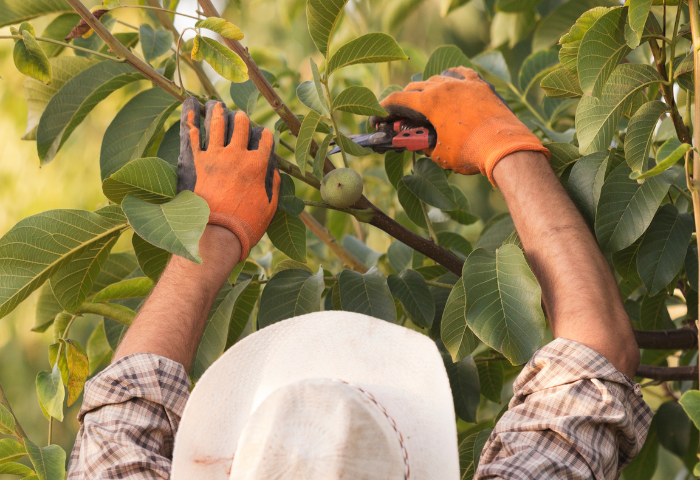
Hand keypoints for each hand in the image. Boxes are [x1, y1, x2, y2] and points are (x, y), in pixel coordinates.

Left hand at [178, 98, 279, 260]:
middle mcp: (238, 155)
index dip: (263, 135)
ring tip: (214, 104)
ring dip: (216, 110)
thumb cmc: (246, 226)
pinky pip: (191, 134)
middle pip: (241, 123)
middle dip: (240, 118)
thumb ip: (273, 185)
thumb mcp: (270, 207)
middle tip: (237, 117)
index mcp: (258, 165)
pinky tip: (189, 109)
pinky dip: (189, 119)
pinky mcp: (194, 161)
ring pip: (216, 122)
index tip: (260, 135)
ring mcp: (215, 156)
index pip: (264, 138)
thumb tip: (274, 171)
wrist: (217, 236)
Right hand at [372, 67, 549, 184]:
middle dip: (406, 98)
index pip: (398, 99)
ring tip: (426, 98)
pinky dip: (453, 76)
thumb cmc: (469, 153)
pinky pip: (463, 73)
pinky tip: (451, 79)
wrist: (504, 147)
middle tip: (402, 111)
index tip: (380, 112)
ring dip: (428, 87)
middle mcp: (444, 86)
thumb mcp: (438, 154)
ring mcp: (465, 83)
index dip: (385, 107)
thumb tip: (417, 143)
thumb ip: (423, 144)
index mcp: (429, 101)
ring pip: (438, 78)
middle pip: (416, 86)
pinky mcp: (481, 86)